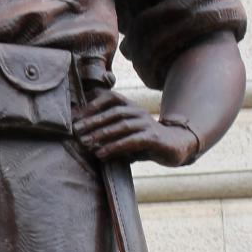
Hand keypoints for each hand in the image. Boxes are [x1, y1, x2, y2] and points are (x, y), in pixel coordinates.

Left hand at [73, 91, 196, 166]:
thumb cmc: (144, 140)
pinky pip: (131, 141)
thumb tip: (83, 135)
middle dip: (93, 121)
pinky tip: (102, 153)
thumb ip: (109, 131)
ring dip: (101, 134)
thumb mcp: (125, 133)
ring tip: (86, 143)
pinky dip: (114, 147)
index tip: (76, 116)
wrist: (175, 147)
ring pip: (122, 125)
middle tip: (77, 131)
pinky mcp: (153, 138)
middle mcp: (138, 111)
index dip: (93, 105)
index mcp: (131, 106)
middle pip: (113, 112)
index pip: (111, 98)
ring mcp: (147, 124)